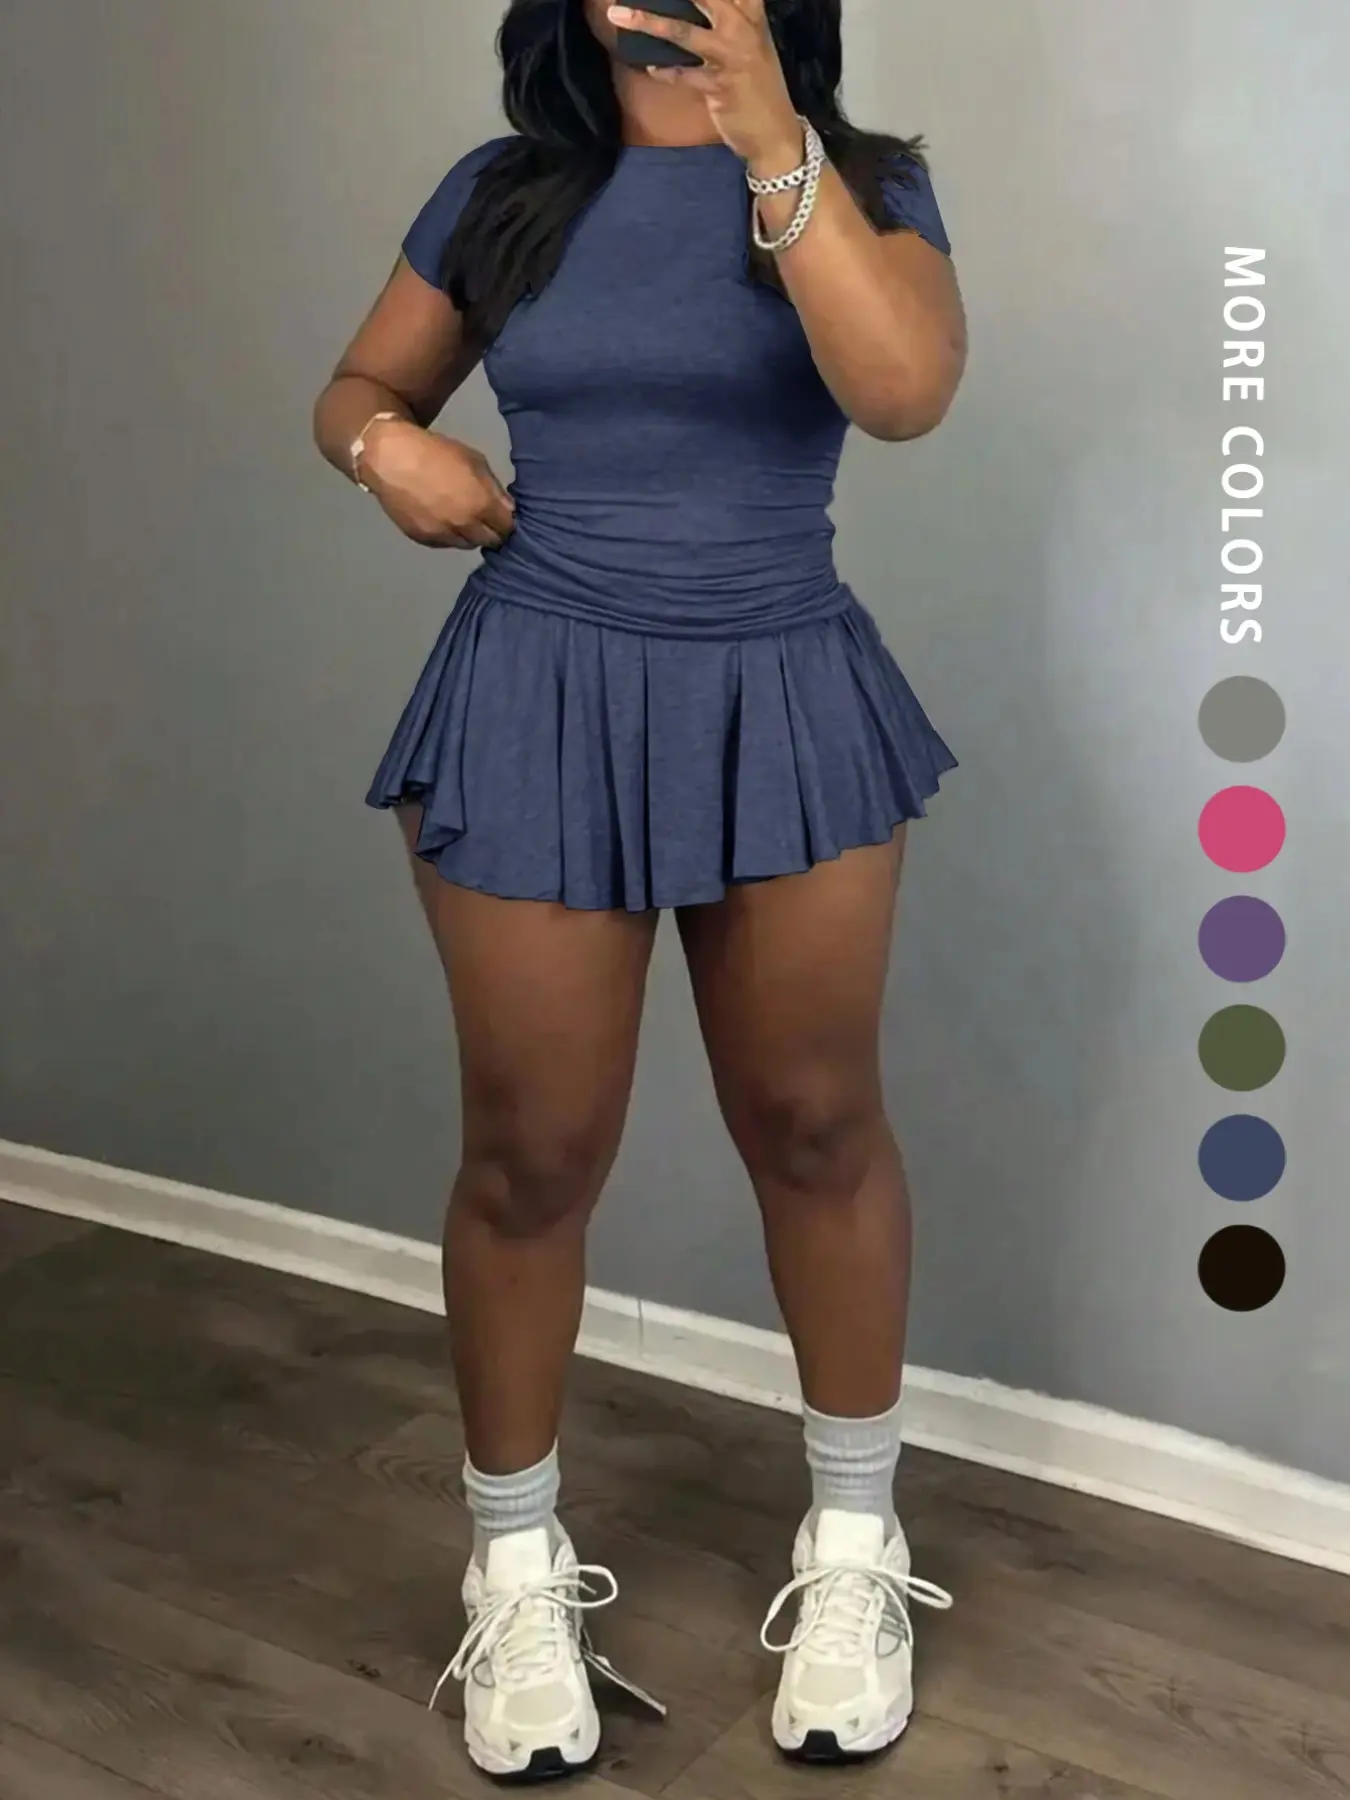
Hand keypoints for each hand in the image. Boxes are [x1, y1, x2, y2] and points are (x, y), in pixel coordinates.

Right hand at [361, 419, 514, 550]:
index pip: (507, 527)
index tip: (504, 515)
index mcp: (480, 503)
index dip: (508, 521)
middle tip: (488, 519)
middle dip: (493, 531)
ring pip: (468, 544)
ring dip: (471, 534)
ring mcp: (443, 535)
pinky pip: (445, 543)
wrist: (391, 458)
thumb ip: (494, 488)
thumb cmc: (436, 452)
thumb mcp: (474, 460)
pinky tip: (444, 518)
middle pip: (491, 541)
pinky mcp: (424, 539)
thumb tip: (509, 508)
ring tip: (464, 517)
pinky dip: (450, 534)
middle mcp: (464, 525)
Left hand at [607, 0, 803, 172]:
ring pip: (682, 33)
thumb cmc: (758, 87)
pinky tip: (651, 68)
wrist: (775, 134)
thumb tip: (691, 6)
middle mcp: (742, 29)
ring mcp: (731, 56)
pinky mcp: (719, 86)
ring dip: (648, 23)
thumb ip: (728, 19)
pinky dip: (664, 72)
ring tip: (618, 16)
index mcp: (751, 14)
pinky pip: (682, 75)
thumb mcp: (750, 45)